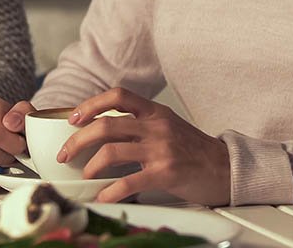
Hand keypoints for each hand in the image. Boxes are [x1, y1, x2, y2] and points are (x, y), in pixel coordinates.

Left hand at [59, 87, 230, 205]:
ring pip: (112, 151)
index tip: (73, 117)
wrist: (226, 168)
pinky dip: (110, 191)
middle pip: (106, 125)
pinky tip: (103, 196)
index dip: (91, 104)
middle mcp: (156, 126)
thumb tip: (104, 131)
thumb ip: (140, 124)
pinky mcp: (165, 173)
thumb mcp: (167, 126)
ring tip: (85, 174)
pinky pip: (128, 182)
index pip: (117, 95)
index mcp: (155, 111)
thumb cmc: (194, 150)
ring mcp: (160, 149)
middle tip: (66, 153)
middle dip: (78, 139)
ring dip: (90, 165)